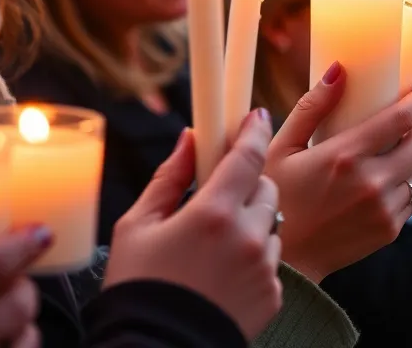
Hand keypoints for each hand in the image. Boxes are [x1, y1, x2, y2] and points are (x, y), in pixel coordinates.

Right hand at [105, 111, 282, 339]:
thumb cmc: (138, 289)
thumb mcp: (137, 228)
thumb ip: (167, 178)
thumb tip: (188, 138)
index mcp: (212, 213)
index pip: (247, 156)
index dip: (253, 131)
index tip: (256, 117)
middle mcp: (247, 236)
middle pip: (266, 188)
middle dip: (248, 184)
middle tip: (222, 197)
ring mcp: (265, 267)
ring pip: (272, 224)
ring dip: (254, 223)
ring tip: (218, 245)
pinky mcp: (273, 295)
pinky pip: (273, 261)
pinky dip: (256, 258)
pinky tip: (226, 272)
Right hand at [265, 64, 411, 283]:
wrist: (285, 259)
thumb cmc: (277, 195)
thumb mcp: (282, 147)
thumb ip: (312, 106)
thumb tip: (339, 70)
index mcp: (344, 156)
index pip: (400, 120)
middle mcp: (370, 183)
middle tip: (402, 125)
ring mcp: (382, 210)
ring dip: (411, 158)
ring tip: (389, 155)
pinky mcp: (389, 231)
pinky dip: (404, 185)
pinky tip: (382, 183)